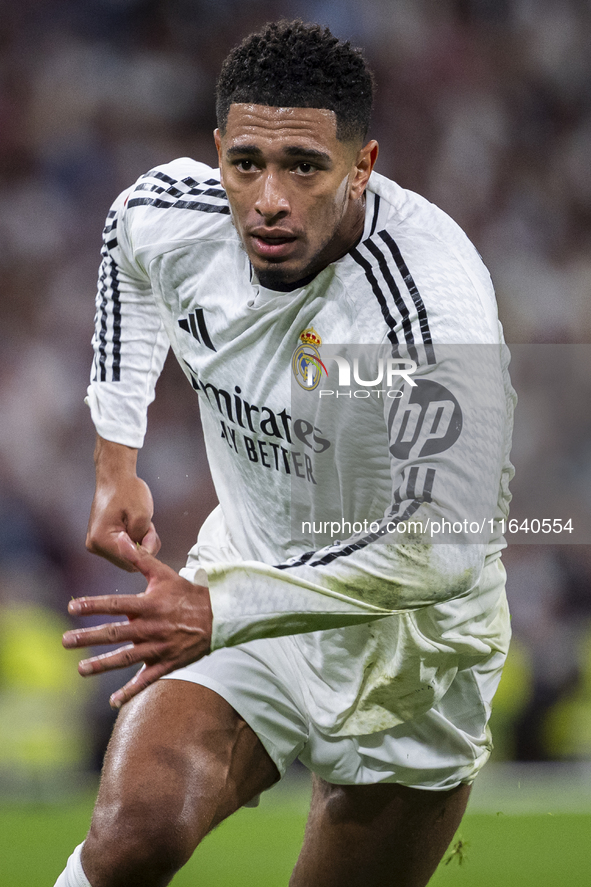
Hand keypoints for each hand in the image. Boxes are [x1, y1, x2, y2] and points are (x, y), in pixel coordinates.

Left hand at [63, 533, 211, 708]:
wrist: (218, 616)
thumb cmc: (186, 594)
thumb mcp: (163, 573)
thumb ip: (139, 558)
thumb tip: (121, 538)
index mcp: (149, 605)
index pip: (116, 605)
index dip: (94, 605)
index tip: (72, 607)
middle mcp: (151, 627)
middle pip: (115, 633)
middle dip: (89, 637)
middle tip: (65, 641)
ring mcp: (159, 647)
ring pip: (126, 658)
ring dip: (102, 665)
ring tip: (81, 669)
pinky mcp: (167, 663)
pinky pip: (146, 679)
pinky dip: (130, 691)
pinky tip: (113, 702)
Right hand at [86, 436, 160, 571]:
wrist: (115, 477)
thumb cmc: (127, 490)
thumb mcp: (142, 515)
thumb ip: (143, 539)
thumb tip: (141, 555)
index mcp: (101, 540)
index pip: (129, 561)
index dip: (145, 550)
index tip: (150, 532)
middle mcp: (95, 545)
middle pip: (128, 561)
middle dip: (142, 546)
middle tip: (147, 526)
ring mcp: (97, 544)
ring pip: (127, 556)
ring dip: (139, 543)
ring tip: (141, 523)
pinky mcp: (102, 540)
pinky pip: (123, 549)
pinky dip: (134, 541)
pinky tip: (135, 526)